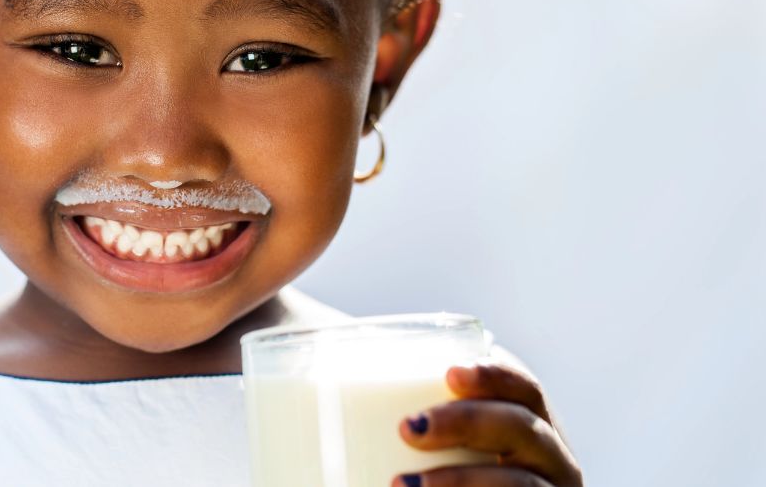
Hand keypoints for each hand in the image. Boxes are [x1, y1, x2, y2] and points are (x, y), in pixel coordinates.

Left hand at [391, 362, 583, 486]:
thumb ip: (389, 422)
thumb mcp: (420, 450)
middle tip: (407, 428)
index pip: (523, 387)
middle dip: (466, 422)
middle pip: (522, 429)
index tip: (446, 373)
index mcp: (526, 427)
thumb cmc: (422, 482)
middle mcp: (551, 464)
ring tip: (401, 486)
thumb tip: (295, 370)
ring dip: (463, 483)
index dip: (494, 374)